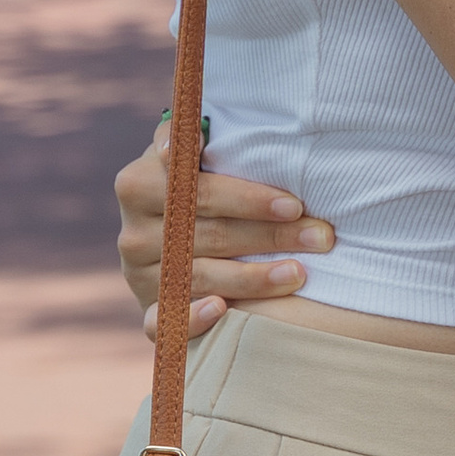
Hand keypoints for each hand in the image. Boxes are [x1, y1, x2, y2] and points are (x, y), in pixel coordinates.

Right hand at [115, 117, 335, 338]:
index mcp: (138, 184)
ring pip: (199, 277)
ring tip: (299, 274)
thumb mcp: (192, 155)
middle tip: (321, 237)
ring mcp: (139, 276)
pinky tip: (222, 312)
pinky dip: (191, 318)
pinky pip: (162, 322)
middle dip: (271, 235)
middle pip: (209, 234)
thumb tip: (200, 133)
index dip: (248, 199)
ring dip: (253, 278)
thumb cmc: (202, 186)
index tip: (294, 205)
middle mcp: (133, 232)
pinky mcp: (149, 311)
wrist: (177, 236)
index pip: (199, 191)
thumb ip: (192, 135)